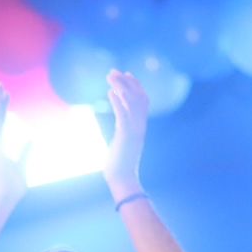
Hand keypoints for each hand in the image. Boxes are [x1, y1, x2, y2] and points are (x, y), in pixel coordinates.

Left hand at [103, 69, 148, 198]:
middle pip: (139, 97)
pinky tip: (109, 92)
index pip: (142, 100)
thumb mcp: (122, 144)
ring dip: (121, 86)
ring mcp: (135, 130)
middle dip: (127, 81)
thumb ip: (123, 132)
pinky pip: (123, 114)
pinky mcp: (126, 136)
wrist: (122, 180)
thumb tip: (119, 129)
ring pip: (132, 102)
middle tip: (114, 71)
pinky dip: (117, 102)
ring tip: (109, 76)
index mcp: (140, 127)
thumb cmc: (120, 166)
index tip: (126, 73)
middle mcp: (140, 126)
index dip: (135, 85)